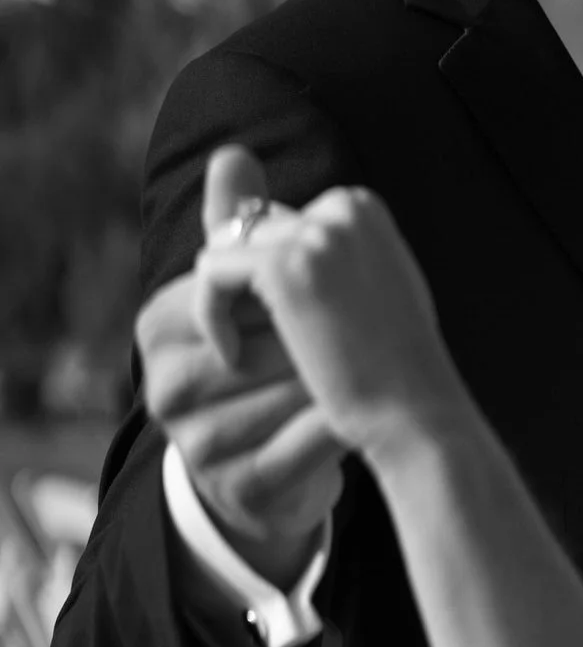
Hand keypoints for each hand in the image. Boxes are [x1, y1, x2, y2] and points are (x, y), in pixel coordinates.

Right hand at [138, 147, 346, 584]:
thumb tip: (234, 154)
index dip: (285, 296)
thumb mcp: (258, 295)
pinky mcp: (238, 492)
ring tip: (360, 377)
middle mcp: (162, 389)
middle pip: (256, 345)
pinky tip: (359, 421)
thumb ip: (241, 230)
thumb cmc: (274, 361)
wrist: (282, 462)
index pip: (224, 292)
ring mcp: (195, 446)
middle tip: (352, 339)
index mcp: (158, 330)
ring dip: (333, 384)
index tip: (319, 301)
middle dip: (313, 340)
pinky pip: (301, 450)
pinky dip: (339, 431)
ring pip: (283, 398)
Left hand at [192, 177, 466, 471]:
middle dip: (241, 287)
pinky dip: (210, 315)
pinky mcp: (284, 266)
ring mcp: (316, 234)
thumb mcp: (366, 293)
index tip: (279, 331)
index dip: (264, 278)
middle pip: (249, 230)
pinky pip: (212, 273)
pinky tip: (231, 356)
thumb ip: (330, 259)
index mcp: (362, 207)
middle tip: (255, 346)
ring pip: (224, 246)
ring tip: (239, 352)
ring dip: (223, 300)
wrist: (416, 410)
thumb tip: (274, 245)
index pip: (278, 222)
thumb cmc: (395, 368)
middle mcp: (342, 207)